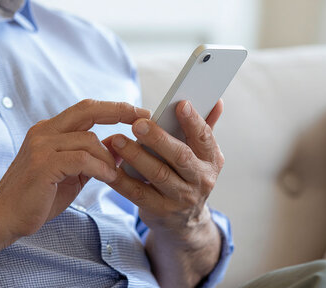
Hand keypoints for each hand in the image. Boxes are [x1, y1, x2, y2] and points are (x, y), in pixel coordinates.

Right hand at [0, 100, 150, 241]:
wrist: (3, 218)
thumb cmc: (37, 198)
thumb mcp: (71, 174)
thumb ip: (93, 159)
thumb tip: (121, 149)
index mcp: (49, 130)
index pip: (86, 109)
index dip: (114, 108)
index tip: (139, 112)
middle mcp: (44, 131)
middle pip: (88, 109)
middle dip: (119, 111)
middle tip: (144, 117)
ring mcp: (42, 146)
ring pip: (89, 139)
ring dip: (108, 157)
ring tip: (113, 174)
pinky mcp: (43, 164)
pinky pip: (82, 159)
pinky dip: (99, 168)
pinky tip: (107, 177)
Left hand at [104, 100, 224, 285]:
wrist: (185, 223)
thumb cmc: (189, 177)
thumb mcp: (202, 157)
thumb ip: (205, 128)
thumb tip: (217, 101)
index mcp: (211, 160)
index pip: (204, 138)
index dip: (193, 121)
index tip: (180, 104)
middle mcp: (200, 180)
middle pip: (180, 156)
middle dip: (159, 138)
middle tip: (138, 124)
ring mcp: (181, 198)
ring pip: (158, 174)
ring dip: (136, 156)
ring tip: (117, 140)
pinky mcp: (159, 210)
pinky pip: (137, 193)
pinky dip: (121, 179)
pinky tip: (108, 166)